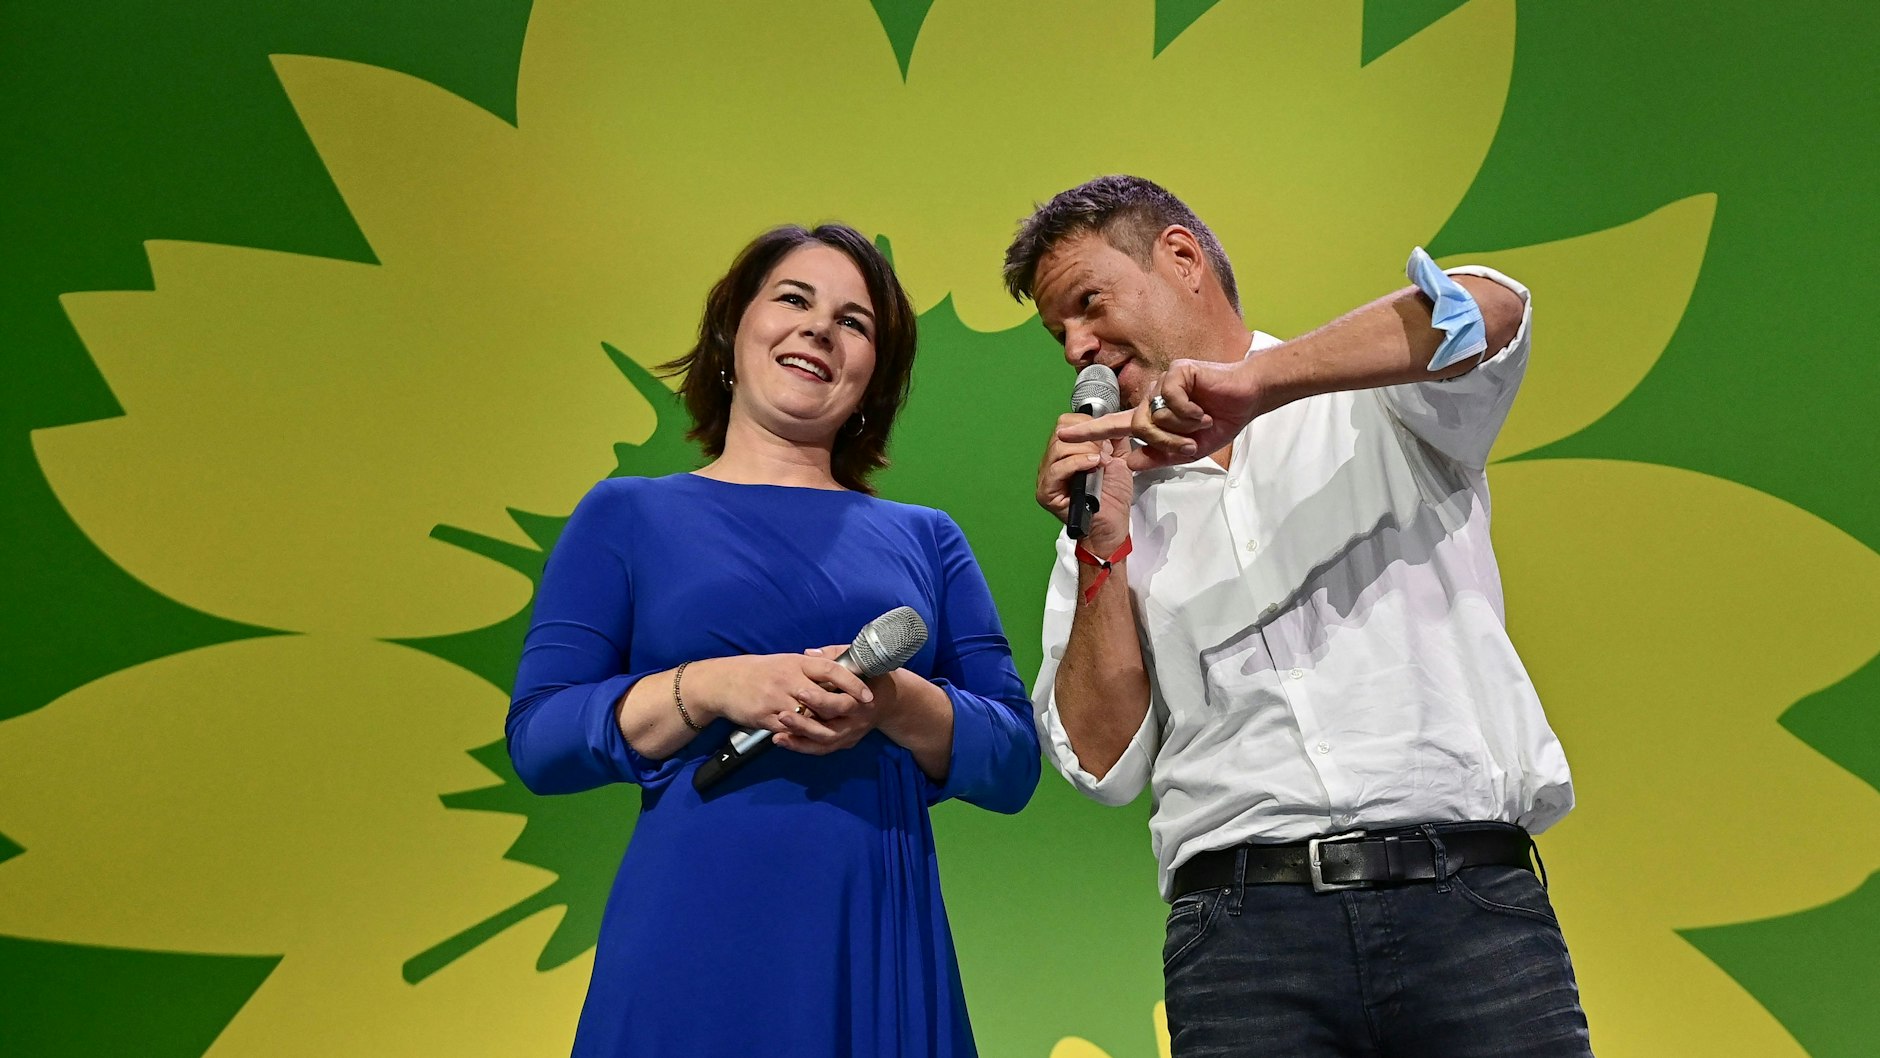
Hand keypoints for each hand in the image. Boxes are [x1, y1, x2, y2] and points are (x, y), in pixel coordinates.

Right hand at [686, 651, 873, 735]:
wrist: (722, 682)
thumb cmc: (757, 672)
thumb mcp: (785, 662)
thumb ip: (808, 667)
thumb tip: (836, 670)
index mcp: (796, 663)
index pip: (832, 670)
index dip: (852, 682)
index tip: (868, 694)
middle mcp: (788, 679)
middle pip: (824, 697)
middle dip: (844, 708)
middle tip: (860, 715)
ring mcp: (776, 699)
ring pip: (809, 716)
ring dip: (825, 724)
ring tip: (841, 729)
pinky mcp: (765, 716)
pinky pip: (790, 729)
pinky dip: (802, 734)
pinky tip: (813, 737)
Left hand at [773, 646, 882, 754]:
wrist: (888, 701)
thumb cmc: (871, 676)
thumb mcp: (860, 661)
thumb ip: (835, 655)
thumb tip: (810, 653)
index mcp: (861, 702)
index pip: (841, 704)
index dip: (821, 700)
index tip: (801, 692)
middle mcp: (856, 722)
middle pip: (830, 729)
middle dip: (805, 724)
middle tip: (783, 715)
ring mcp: (849, 736)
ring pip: (823, 743)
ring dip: (800, 739)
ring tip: (778, 734)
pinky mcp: (842, 743)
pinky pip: (820, 749)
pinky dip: (801, 746)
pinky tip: (782, 740)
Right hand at [1034, 412, 1133, 551]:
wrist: (1112, 525)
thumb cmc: (1113, 497)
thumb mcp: (1117, 459)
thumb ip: (1113, 438)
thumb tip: (1111, 419)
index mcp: (1065, 453)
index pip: (1065, 424)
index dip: (1085, 425)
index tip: (1103, 439)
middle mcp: (1051, 462)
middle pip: (1061, 433)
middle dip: (1087, 439)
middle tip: (1103, 454)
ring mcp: (1046, 477)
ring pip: (1058, 448)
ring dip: (1084, 451)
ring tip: (1099, 462)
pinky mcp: (1046, 492)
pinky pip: (1057, 469)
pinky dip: (1076, 463)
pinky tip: (1092, 465)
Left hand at [1057, 357, 1272, 470]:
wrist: (1246, 398)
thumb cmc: (1220, 420)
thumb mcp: (1188, 450)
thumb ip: (1158, 457)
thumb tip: (1128, 463)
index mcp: (1152, 416)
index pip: (1114, 425)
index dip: (1089, 431)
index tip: (1064, 435)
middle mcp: (1152, 397)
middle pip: (1140, 427)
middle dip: (1167, 441)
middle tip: (1191, 441)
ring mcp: (1162, 382)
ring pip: (1155, 415)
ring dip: (1182, 426)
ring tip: (1202, 420)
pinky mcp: (1177, 371)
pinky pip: (1171, 399)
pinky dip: (1190, 410)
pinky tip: (1203, 407)